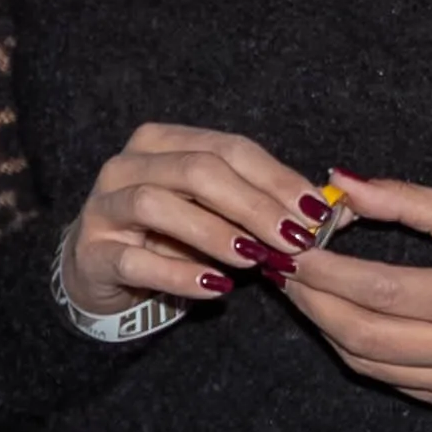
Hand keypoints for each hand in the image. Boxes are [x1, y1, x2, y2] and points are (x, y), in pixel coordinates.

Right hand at [65, 123, 325, 314]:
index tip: (316, 212)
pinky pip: (135, 261)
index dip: (276, 178)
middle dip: (253, 205)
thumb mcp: (221, 212)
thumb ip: (273, 206)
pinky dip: (179, 275)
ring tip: (254, 260)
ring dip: (214, 233)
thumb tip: (340, 209)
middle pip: (196, 171)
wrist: (102, 268)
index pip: (227, 148)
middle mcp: (127, 165)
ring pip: (156, 205)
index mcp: (162, 142)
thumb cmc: (171, 234)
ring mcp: (103, 208)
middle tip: (294, 239)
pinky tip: (216, 289)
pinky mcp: (91, 253)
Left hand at [280, 173, 431, 408]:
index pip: (382, 291)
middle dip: (311, 300)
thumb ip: (406, 202)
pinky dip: (350, 345)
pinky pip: (385, 376)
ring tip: (299, 287)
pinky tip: (334, 313)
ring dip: (322, 324)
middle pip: (362, 334)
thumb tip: (341, 183)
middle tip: (281, 267)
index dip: (327, 272)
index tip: (291, 248)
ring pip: (365, 361)